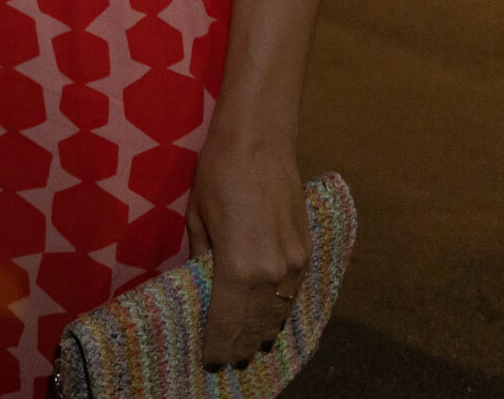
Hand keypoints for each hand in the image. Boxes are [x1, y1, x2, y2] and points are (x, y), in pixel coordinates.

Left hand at [186, 126, 308, 366]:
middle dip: (240, 346)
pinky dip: (281, 310)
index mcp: (238, 267)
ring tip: (248, 348)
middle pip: (255, 324)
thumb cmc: (218, 174)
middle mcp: (271, 273)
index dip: (217, 344)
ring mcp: (294, 264)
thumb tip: (202, 283)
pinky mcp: (306, 251)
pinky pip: (293, 293)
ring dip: (263, 333)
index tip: (210, 361)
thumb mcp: (197, 218)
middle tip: (227, 361)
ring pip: (279, 313)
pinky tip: (271, 318)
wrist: (260, 141)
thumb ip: (202, 257)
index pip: (227, 320)